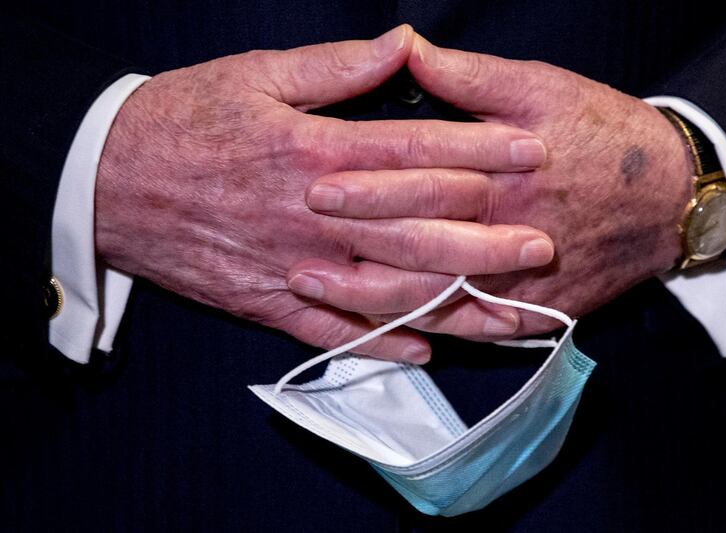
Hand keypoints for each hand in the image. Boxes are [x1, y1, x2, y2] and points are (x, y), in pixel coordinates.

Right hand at [95, 26, 554, 361]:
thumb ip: (336, 68)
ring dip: (450, 301)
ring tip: (506, 311)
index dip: (478, 149)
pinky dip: (380, 342)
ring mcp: (294, 264)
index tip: (530, 152)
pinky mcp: (267, 301)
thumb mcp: (255, 75)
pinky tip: (428, 350)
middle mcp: (314, 213)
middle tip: (542, 244)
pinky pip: (332, 331)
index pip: (414, 149)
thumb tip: (402, 46)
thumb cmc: (185, 120)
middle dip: (484, 235)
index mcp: (315, 149)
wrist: (106, 180)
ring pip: (386, 288)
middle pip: (414, 226)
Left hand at [289, 34, 693, 337]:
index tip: (315, 188)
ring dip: (372, 299)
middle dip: (353, 248)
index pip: (421, 184)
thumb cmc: (604, 136)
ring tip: (318, 293)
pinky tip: (379, 328)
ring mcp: (518, 282)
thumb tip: (407, 48)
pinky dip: (423, 329)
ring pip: (434, 297)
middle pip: (418, 247)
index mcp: (501, 175)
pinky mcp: (531, 311)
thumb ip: (470, 78)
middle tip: (295, 249)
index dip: (365, 188)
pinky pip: (469, 329)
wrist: (669, 200)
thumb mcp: (542, 88)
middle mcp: (502, 235)